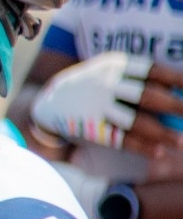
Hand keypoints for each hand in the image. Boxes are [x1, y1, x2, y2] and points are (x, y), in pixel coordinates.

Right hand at [32, 53, 182, 156]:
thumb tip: (176, 84)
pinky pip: (120, 138)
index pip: (152, 70)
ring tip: (180, 141)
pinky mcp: (91, 126)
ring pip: (136, 121)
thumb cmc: (88, 86)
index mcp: (114, 65)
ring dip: (162, 133)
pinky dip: (140, 147)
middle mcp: (106, 84)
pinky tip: (158, 153)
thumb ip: (134, 74)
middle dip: (175, 106)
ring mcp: (98, 106)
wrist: (48, 103)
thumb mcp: (105, 69)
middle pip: (147, 96)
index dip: (176, 79)